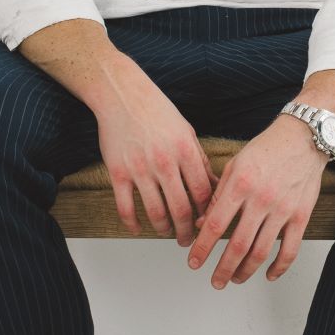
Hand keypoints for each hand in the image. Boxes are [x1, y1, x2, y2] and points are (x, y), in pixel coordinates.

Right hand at [95, 57, 218, 244]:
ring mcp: (140, 169)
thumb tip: (217, 187)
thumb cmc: (157, 111)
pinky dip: (132, 223)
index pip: (203, 193)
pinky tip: (138, 229)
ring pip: (155, 212)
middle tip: (189, 240)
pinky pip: (125, 207)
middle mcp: (164, 162)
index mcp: (185, 152)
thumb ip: (200, 162)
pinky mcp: (117, 172)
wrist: (121, 94)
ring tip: (166, 234)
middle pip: (182, 209)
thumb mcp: (187, 133)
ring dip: (163, 230)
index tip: (208, 223)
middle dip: (187, 231)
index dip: (207, 213)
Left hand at [187, 115, 329, 287]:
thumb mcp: (234, 165)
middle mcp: (261, 199)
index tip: (194, 262)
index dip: (202, 248)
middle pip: (238, 245)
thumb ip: (219, 195)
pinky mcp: (301, 216)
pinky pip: (289, 249)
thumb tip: (203, 223)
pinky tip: (268, 274)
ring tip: (236, 279)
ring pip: (261, 251)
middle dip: (223, 268)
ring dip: (246, 271)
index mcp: (240, 185)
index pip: (215, 225)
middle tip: (215, 281)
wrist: (303, 138)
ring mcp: (282, 210)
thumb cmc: (267, 148)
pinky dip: (279, 267)